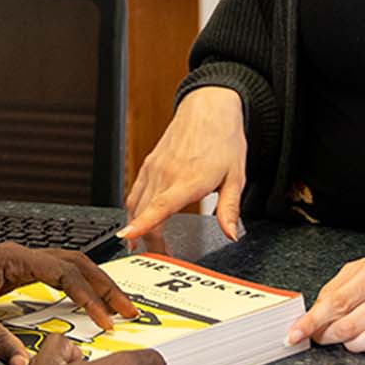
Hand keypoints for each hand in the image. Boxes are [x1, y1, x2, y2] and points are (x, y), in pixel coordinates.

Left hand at [0, 243, 137, 364]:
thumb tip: (23, 364)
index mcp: (11, 258)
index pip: (64, 273)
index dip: (89, 296)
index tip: (105, 318)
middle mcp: (16, 256)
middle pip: (74, 263)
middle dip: (103, 285)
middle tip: (127, 309)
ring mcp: (13, 264)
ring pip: (65, 267)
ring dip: (90, 285)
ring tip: (112, 307)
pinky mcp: (8, 276)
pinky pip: (50, 277)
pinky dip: (71, 288)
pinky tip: (79, 305)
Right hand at [120, 86, 247, 241]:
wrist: (209, 107)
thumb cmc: (223, 137)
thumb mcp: (236, 176)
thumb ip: (229, 209)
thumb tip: (230, 233)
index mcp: (188, 179)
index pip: (159, 207)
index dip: (142, 226)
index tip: (128, 238)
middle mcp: (166, 173)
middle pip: (145, 213)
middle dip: (147, 240)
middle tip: (157, 257)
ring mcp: (154, 168)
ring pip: (135, 204)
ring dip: (137, 226)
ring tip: (143, 244)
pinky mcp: (149, 163)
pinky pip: (135, 191)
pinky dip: (134, 209)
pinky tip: (139, 219)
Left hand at [283, 237, 364, 356]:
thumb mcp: (360, 266)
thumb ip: (336, 288)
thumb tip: (314, 313)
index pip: (333, 304)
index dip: (310, 323)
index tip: (294, 335)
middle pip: (349, 326)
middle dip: (327, 336)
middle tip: (320, 336)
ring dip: (354, 345)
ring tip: (349, 338)